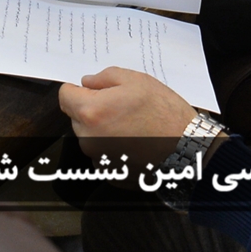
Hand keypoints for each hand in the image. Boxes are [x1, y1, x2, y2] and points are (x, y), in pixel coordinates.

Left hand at [59, 67, 197, 166]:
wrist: (186, 149)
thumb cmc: (164, 114)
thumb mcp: (136, 80)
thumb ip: (104, 77)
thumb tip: (87, 82)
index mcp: (91, 112)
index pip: (64, 96)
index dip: (76, 89)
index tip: (89, 90)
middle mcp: (89, 138)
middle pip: (77, 117)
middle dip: (92, 109)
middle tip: (120, 106)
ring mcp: (98, 159)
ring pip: (90, 136)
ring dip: (103, 129)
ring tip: (132, 125)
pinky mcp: (110, 174)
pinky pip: (103, 154)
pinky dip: (113, 147)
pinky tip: (134, 142)